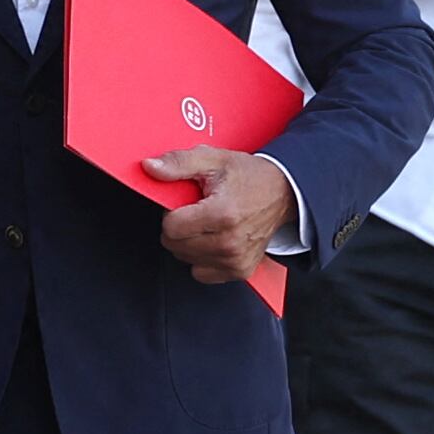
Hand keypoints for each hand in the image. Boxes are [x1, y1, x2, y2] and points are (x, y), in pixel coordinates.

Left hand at [141, 147, 292, 284]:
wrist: (283, 192)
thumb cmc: (249, 176)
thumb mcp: (212, 160)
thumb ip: (178, 163)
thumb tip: (149, 168)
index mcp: (222, 214)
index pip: (171, 227)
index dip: (172, 213)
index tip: (187, 203)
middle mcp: (230, 242)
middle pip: (175, 245)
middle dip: (179, 227)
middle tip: (198, 211)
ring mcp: (235, 260)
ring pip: (185, 258)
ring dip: (190, 242)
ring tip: (209, 223)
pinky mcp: (239, 271)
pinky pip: (201, 272)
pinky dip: (202, 257)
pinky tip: (214, 239)